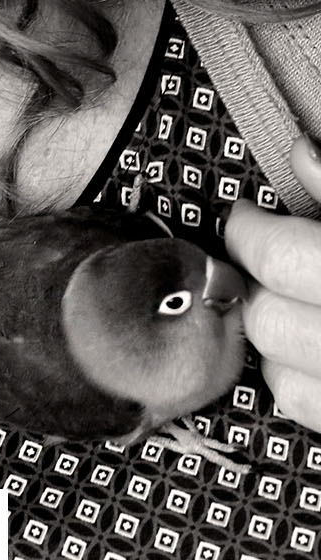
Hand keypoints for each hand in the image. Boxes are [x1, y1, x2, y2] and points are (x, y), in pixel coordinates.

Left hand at [225, 137, 320, 430]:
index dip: (249, 232)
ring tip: (292, 306)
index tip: (248, 217)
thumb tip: (298, 150)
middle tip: (267, 261)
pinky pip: (304, 409)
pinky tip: (310, 351)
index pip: (277, 258)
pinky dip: (296, 380)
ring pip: (278, 375)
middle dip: (256, 285)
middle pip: (267, 319)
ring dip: (272, 338)